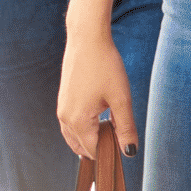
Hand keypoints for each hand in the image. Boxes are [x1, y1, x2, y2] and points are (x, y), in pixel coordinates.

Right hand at [57, 28, 136, 161]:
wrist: (87, 38)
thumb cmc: (105, 65)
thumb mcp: (121, 99)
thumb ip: (126, 128)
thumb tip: (129, 151)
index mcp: (78, 120)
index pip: (94, 151)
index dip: (111, 152)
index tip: (125, 143)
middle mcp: (65, 118)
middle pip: (81, 147)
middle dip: (99, 148)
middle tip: (118, 136)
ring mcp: (61, 108)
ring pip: (73, 137)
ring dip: (89, 139)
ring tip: (110, 129)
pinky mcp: (62, 99)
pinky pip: (69, 125)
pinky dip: (82, 129)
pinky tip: (98, 119)